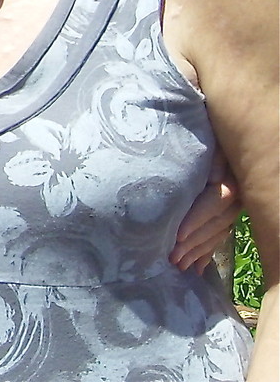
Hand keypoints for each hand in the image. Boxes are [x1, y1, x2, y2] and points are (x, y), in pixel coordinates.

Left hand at [170, 151, 239, 273]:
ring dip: (198, 252)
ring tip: (178, 266)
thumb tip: (177, 168)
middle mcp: (235, 197)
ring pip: (217, 234)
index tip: (177, 235)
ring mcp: (233, 209)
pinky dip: (207, 253)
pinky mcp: (227, 215)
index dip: (196, 219)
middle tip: (172, 258)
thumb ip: (196, 160)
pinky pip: (220, 237)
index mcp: (228, 177)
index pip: (214, 202)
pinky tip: (196, 269)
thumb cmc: (202, 143)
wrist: (224, 136)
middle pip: (215, 223)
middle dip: (193, 243)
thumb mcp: (200, 149)